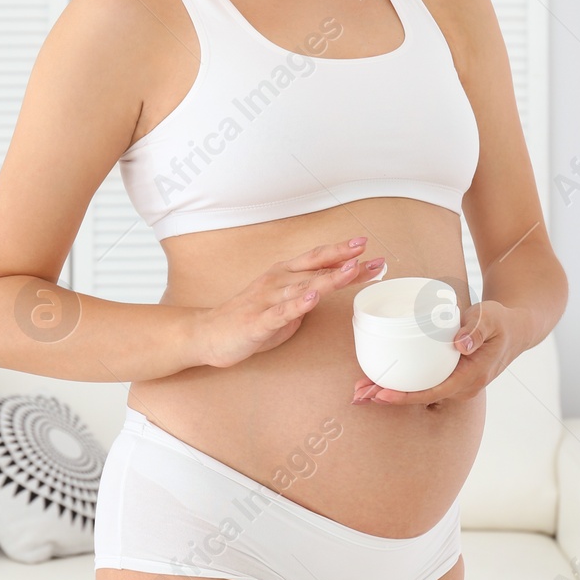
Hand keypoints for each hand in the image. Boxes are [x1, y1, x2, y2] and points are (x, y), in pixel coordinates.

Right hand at [198, 237, 387, 368]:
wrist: (208, 334)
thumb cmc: (247, 319)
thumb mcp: (283, 305)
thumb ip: (305, 297)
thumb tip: (326, 291)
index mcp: (283, 275)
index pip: (317, 259)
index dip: (341, 252)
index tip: (365, 246)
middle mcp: (276, 281)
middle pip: (315, 268)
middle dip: (344, 261)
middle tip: (370, 254)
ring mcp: (266, 300)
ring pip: (303, 287)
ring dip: (329, 278)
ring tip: (351, 270)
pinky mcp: (257, 321)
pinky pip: (280, 312)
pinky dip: (298, 305)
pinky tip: (313, 298)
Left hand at [352, 299, 530, 406]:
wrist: (518, 329)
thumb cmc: (503, 322)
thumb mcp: (492, 318)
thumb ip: (477, 328)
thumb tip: (461, 344)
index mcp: (472, 377)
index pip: (432, 392)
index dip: (405, 396)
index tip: (381, 393)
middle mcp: (463, 387)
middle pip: (421, 397)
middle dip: (390, 397)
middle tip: (358, 393)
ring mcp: (458, 384)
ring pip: (421, 393)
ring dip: (393, 392)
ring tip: (361, 389)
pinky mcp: (452, 377)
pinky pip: (425, 384)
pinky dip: (403, 384)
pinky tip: (382, 380)